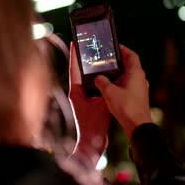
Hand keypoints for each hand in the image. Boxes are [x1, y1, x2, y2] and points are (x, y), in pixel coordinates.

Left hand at [68, 42, 109, 166]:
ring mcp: (82, 98)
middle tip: (86, 46)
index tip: (74, 42)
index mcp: (76, 91)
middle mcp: (77, 93)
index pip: (74, 69)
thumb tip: (110, 78)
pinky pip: (92, 87)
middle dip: (82, 59)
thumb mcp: (102, 104)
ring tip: (95, 56)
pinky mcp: (88, 103)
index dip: (74, 55)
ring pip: (85, 79)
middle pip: (78, 71)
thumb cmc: (93, 125)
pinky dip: (96, 79)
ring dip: (89, 69)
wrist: (92, 142)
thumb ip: (106, 90)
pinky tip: (104, 75)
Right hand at [94, 45, 150, 137]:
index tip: (116, 46)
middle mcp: (141, 79)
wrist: (138, 126)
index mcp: (136, 73)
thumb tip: (98, 78)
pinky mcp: (138, 97)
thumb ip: (102, 81)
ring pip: (130, 76)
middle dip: (119, 61)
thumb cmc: (126, 107)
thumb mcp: (109, 92)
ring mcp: (140, 89)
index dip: (124, 49)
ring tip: (107, 73)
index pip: (131, 55)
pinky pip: (129, 86)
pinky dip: (121, 83)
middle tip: (108, 59)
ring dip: (119, 73)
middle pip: (130, 65)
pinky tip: (111, 88)